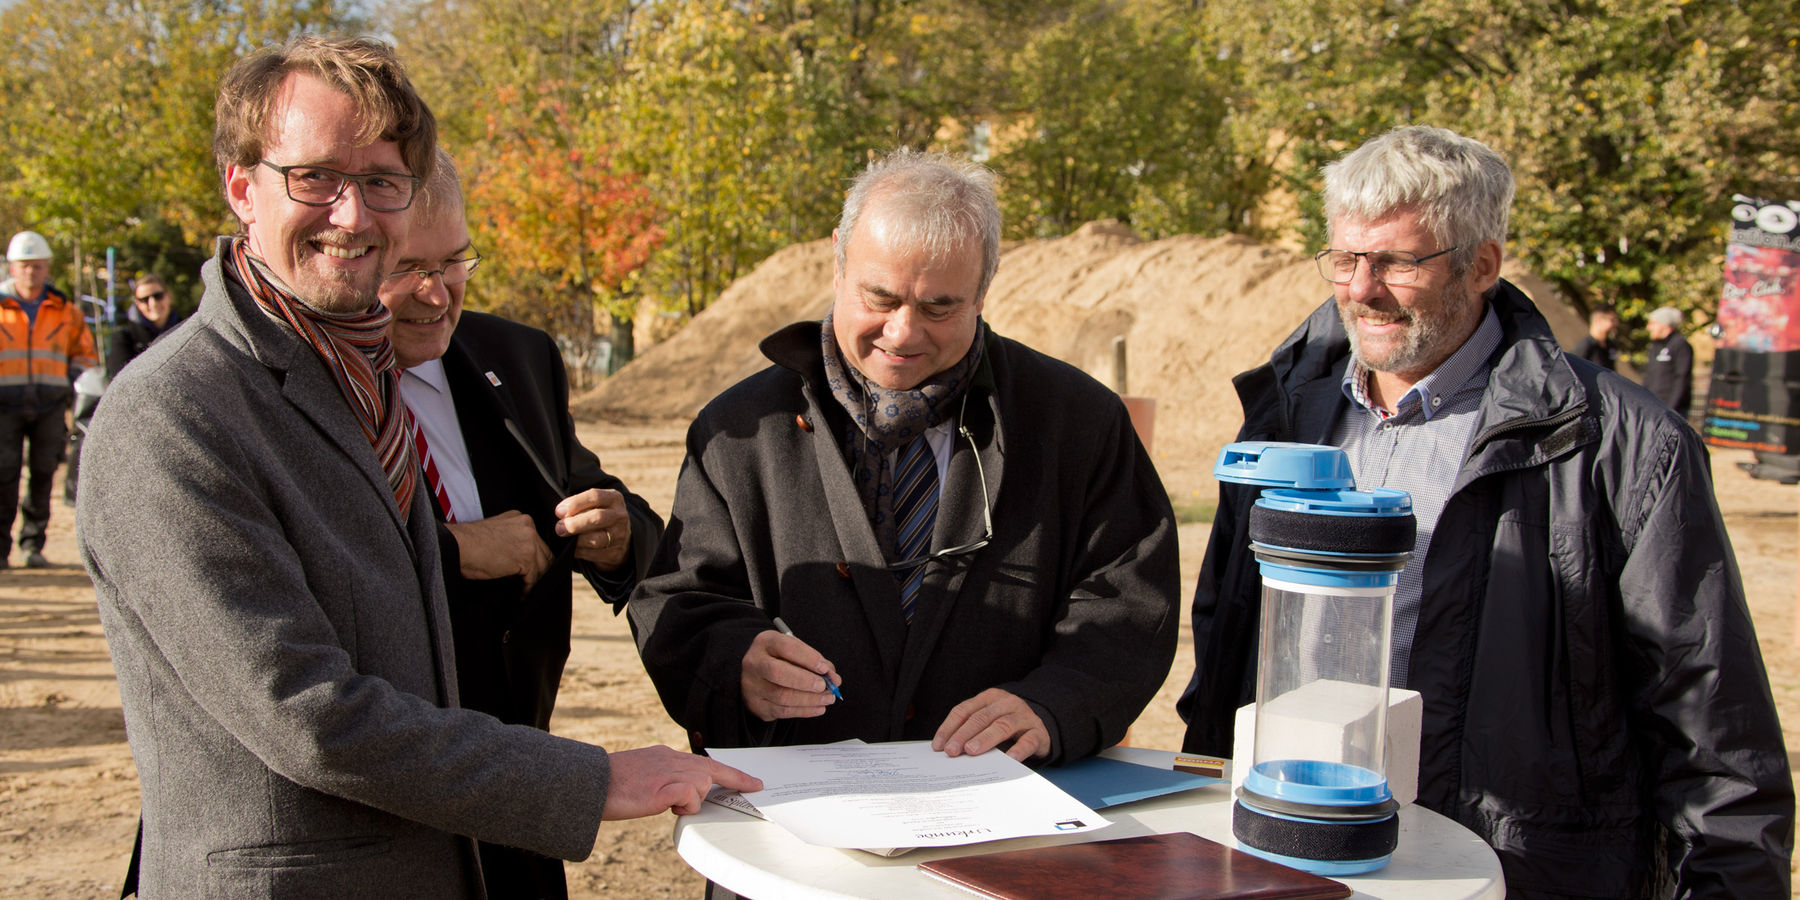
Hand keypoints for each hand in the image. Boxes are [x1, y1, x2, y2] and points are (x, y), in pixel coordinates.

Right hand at [448, 511, 552, 588]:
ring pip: (542, 566)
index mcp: (520, 519)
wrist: (458, 545)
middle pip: (544, 554)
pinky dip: (528, 589)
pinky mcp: (527, 557)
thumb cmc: (469, 543)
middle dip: (538, 571)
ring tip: (524, 591)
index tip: (528, 572)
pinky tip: (521, 594)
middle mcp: (528, 527)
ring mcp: (530, 541)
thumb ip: (513, 544)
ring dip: (533, 581)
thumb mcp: (496, 536)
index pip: (537, 543)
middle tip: (529, 584)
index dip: (534, 559)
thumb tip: (520, 566)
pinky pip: (534, 578)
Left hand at [555, 488, 630, 570]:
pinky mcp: (615, 553)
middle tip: (559, 527)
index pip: (595, 497)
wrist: (619, 538)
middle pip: (597, 517)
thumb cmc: (598, 516)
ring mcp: (619, 535)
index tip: (559, 512)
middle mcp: (619, 516)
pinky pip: (594, 554)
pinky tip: (572, 548)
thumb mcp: (593, 504)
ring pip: (596, 539)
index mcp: (614, 498)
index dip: (575, 503)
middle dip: (575, 523)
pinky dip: (579, 551)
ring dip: (576, 540)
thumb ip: (578, 505)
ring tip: (565, 538)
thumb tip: (561, 513)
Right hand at [601, 745, 761, 819]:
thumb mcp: (643, 775)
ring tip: (666, 804)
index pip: (703, 762)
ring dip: (692, 800)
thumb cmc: (611, 784)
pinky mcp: (664, 786)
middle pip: (711, 770)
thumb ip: (664, 779)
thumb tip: (677, 795)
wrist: (591, 783)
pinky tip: (665, 806)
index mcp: (665, 755)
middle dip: (736, 779)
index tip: (750, 779)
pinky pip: (690, 796)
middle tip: (755, 786)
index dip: (729, 772)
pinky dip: (684, 806)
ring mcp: (668, 771)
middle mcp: (670, 758)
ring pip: (702, 783)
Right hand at [740, 628, 839, 721]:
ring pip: (782, 696)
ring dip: (810, 699)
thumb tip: (833, 678)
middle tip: (824, 686)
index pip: (786, 647)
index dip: (808, 658)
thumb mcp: (794, 652)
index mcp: (765, 643)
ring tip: (828, 698)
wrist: (757, 677)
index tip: (825, 668)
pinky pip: (783, 711)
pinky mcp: (757, 705)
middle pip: (778, 672)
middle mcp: (754, 663)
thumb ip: (814, 661)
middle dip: (806, 681)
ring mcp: (752, 686)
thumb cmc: (781, 661)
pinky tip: (819, 707)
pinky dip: (805, 711)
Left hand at [932, 688, 1049, 761]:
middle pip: (981, 717)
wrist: (1042, 725)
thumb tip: (947, 749)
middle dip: (963, 734)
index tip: (939, 745)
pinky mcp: (1038, 732)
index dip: (950, 727)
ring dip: (985, 738)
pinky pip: (1028, 741)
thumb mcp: (989, 721)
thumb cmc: (1008, 725)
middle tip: (952, 751)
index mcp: (990, 698)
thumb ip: (971, 730)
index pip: (965, 710)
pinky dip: (1018, 750)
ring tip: (972, 751)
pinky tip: (1009, 759)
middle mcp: (1006, 703)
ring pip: (1003, 725)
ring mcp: (1024, 717)